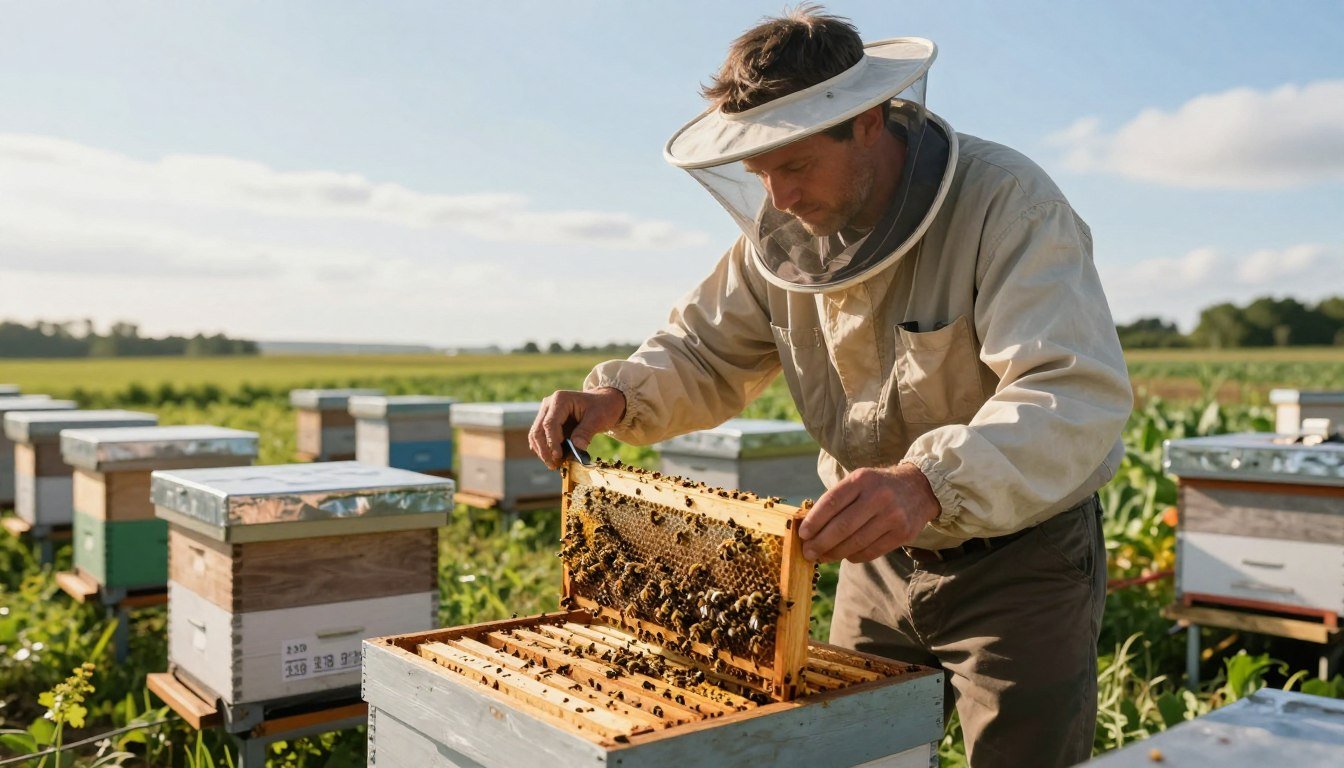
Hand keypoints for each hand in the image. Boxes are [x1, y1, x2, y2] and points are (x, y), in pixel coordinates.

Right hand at [529, 387, 626, 469]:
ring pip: (536, 436)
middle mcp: (549, 405)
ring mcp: (546, 413)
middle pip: (538, 430)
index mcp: (560, 400)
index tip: (558, 456)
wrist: (603, 403)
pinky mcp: (547, 422)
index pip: (549, 423)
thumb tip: (577, 447)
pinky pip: (541, 438)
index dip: (552, 442)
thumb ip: (586, 432)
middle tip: (554, 465)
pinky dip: (547, 449)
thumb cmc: (602, 408)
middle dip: (544, 450)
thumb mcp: (598, 418)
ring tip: (555, 465)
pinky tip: (555, 459)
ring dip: (543, 452)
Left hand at [797, 463, 940, 562]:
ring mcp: (893, 516)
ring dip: (834, 553)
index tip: (803, 534)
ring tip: (822, 556)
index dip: (814, 521)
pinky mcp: (902, 533)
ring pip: (855, 543)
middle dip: (821, 543)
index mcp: (862, 479)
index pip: (831, 502)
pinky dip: (853, 556)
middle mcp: (878, 496)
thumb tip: (810, 527)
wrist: (920, 487)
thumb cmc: (879, 486)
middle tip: (808, 552)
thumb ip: (837, 500)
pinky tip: (844, 555)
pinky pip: (871, 552)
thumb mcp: (859, 481)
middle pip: (842, 527)